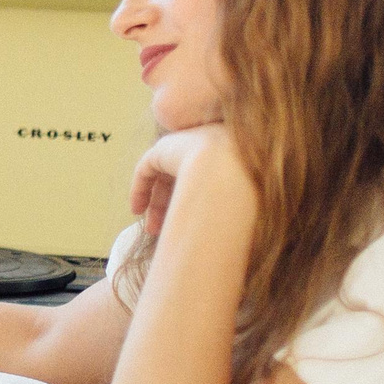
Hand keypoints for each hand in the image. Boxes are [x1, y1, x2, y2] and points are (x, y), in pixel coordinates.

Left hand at [129, 124, 238, 238]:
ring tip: (151, 229)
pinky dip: (140, 188)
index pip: (204, 179)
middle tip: (164, 231)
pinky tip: (137, 210)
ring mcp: (185, 143)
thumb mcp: (242, 202)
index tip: (188, 227)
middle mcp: (208, 144)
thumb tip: (229, 240)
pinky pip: (147, 168)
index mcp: (231, 154)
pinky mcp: (164, 147)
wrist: (232, 171)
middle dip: (170, 207)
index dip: (192, 203)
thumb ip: (228, 209)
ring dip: (155, 203)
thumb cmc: (246, 194)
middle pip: (182, 178)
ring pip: (163, 175)